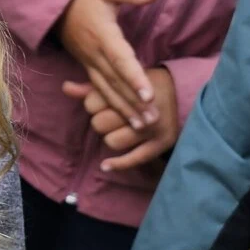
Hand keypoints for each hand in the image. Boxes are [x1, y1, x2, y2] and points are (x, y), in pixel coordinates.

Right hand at [58, 0, 161, 128]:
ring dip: (124, 109)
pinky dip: (112, 104)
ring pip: (107, 90)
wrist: (54, 1)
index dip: (134, 77)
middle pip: (115, 82)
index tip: (149, 95)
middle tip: (152, 122)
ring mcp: (88, 61)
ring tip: (141, 127)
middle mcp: (94, 53)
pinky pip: (99, 88)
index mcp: (102, 34)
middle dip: (133, 103)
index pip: (120, 59)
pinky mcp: (86, 64)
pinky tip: (123, 116)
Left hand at [63, 67, 178, 171]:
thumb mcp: (120, 83)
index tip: (104, 104)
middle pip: (99, 124)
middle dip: (102, 121)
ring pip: (113, 141)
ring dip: (112, 137)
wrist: (184, 92)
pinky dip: (118, 164)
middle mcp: (140, 110)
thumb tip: (65, 87)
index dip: (94, 105)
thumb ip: (91, 88)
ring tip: (121, 130)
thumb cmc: (144, 88)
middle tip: (113, 117)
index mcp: (128, 91)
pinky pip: (134, 159)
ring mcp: (151, 129)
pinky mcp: (161, 143)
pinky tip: (105, 166)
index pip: (92, 104)